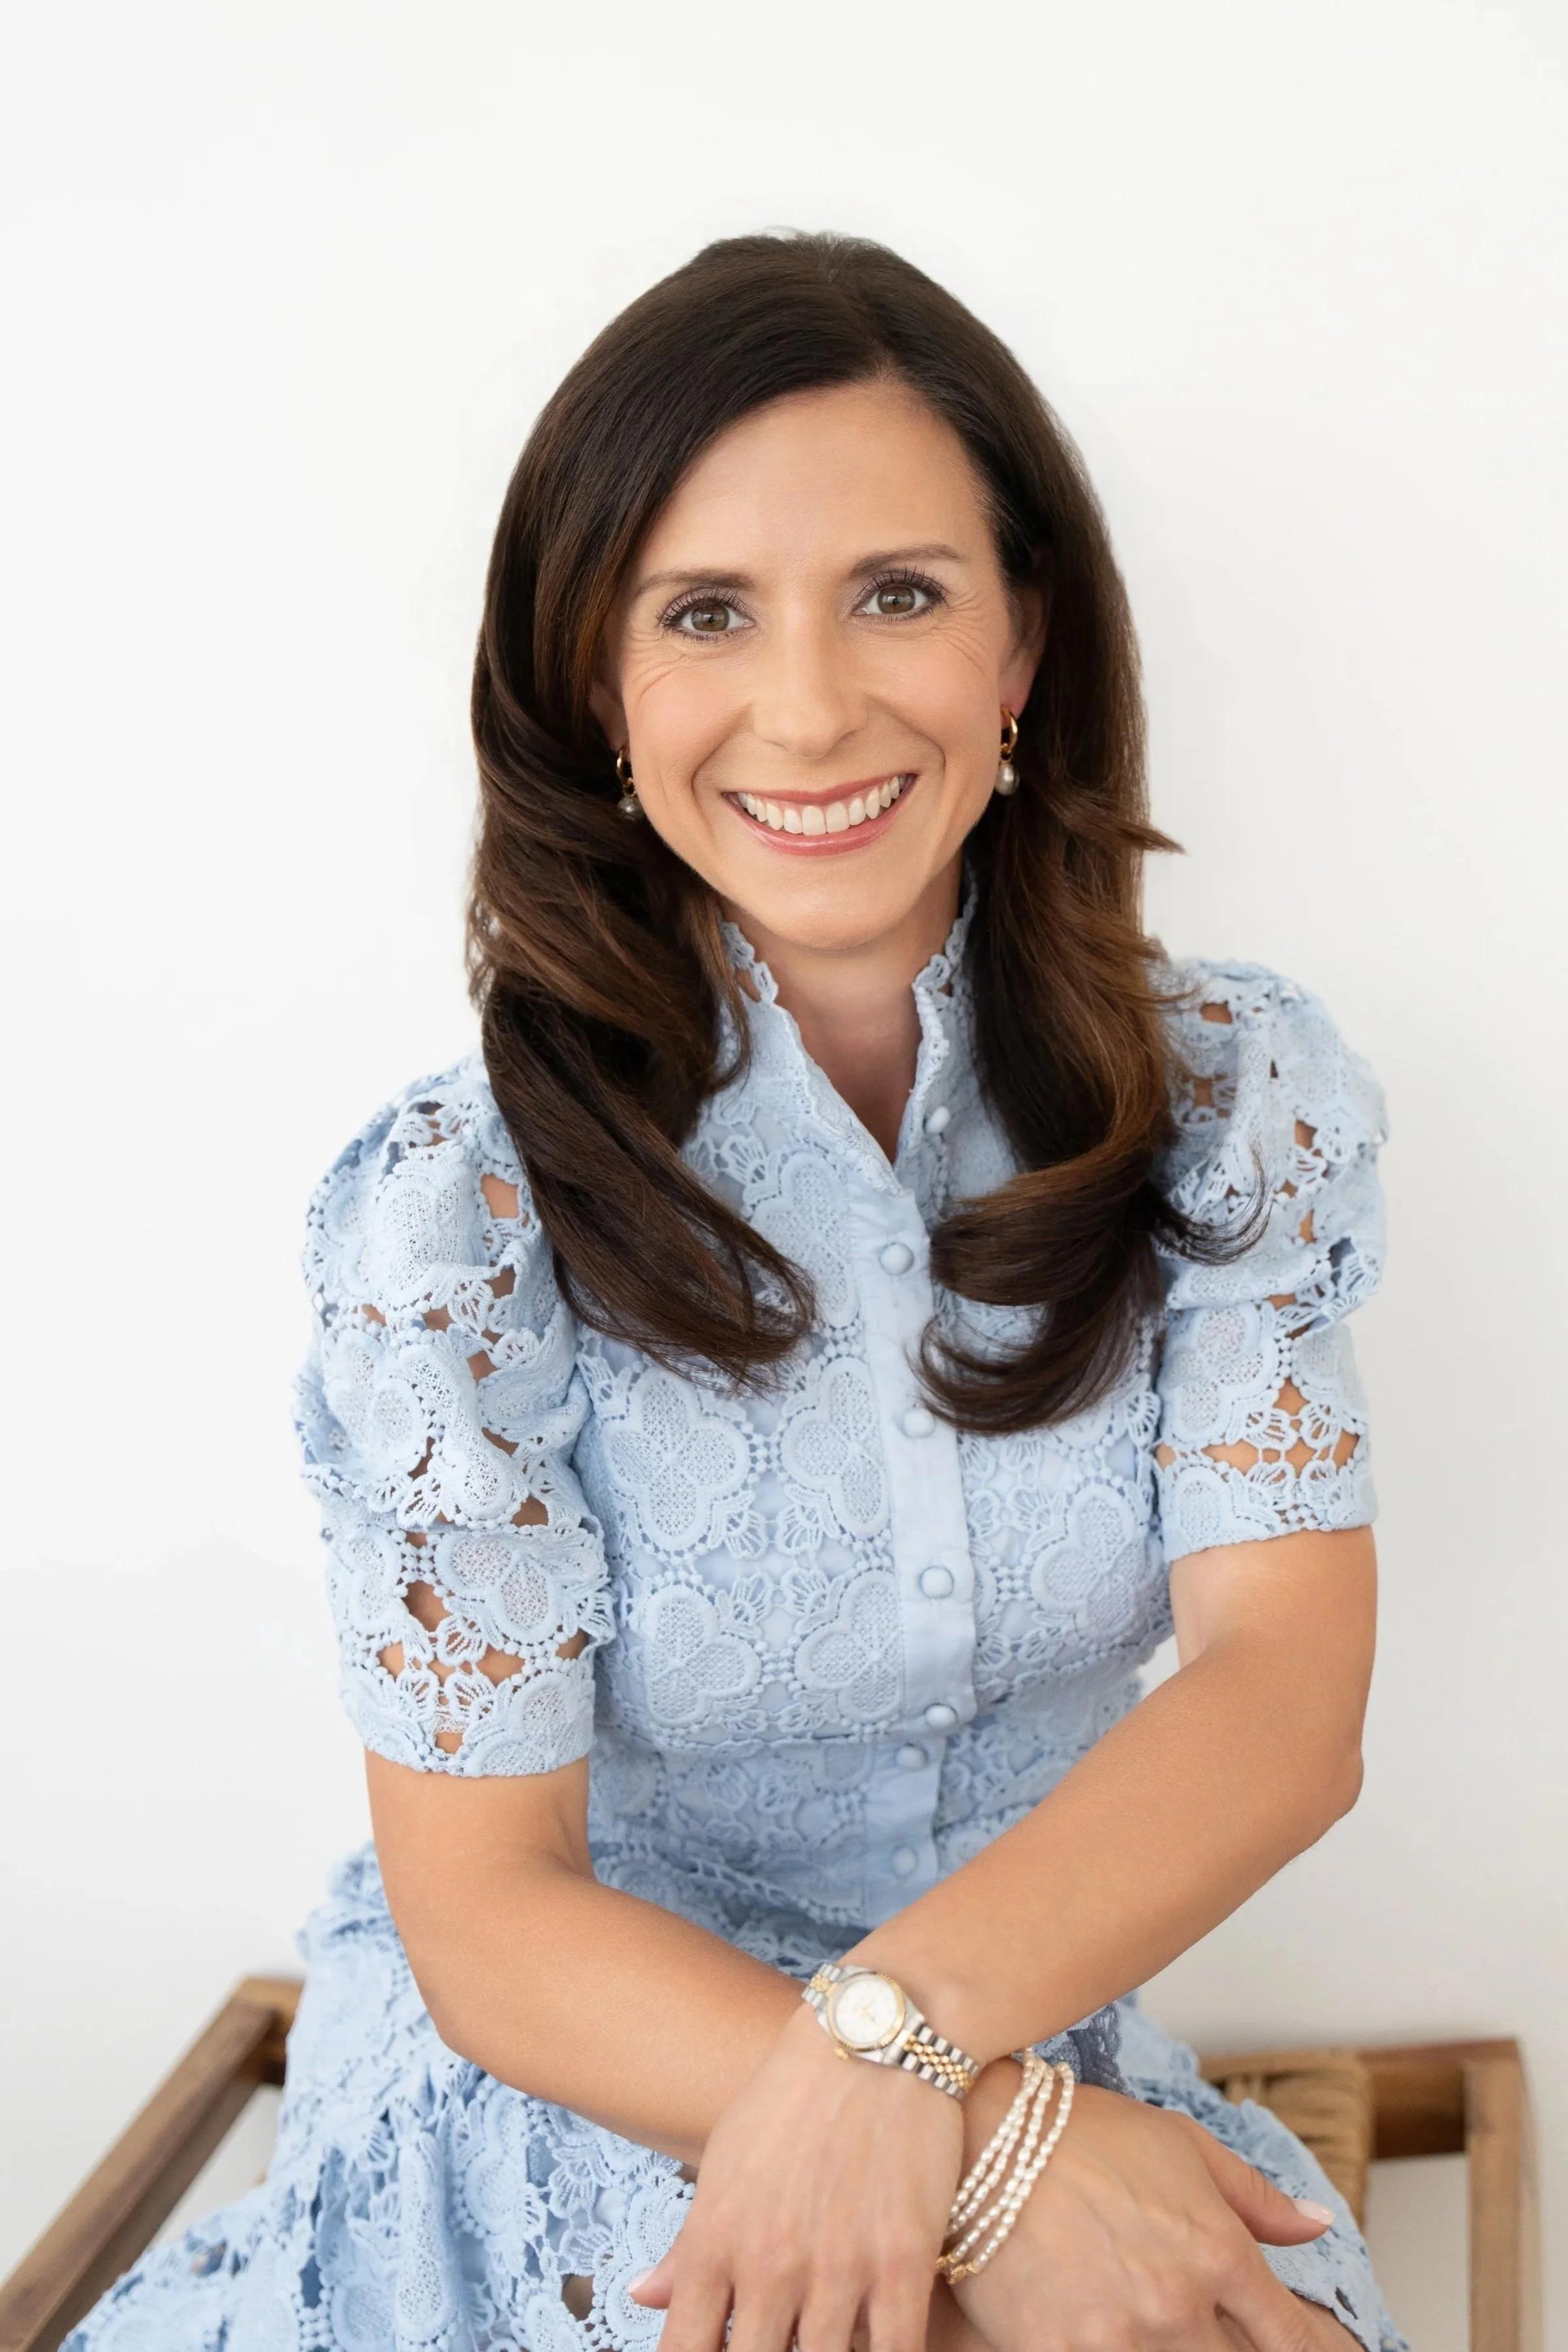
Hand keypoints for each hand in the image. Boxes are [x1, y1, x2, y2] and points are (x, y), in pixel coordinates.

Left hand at [630, 2002, 962, 2351]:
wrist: (877, 2034)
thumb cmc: (793, 2095)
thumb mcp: (725, 2160)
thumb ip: (687, 2242)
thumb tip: (641, 2298)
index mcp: (715, 2239)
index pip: (683, 2350)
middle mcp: (768, 2264)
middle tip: (774, 2341)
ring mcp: (837, 2268)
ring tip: (821, 2340)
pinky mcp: (904, 2263)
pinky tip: (878, 2347)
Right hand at [947, 2081, 1347, 2350]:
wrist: (980, 2134)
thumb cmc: (1081, 2132)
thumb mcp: (1179, 2144)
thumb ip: (1252, 2194)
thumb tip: (1314, 2225)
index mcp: (1218, 2252)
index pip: (1291, 2336)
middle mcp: (1178, 2304)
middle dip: (1228, 2347)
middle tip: (1204, 2325)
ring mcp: (1119, 2339)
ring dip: (1171, 2349)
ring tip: (1141, 2318)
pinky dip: (1109, 2351)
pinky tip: (1098, 2331)